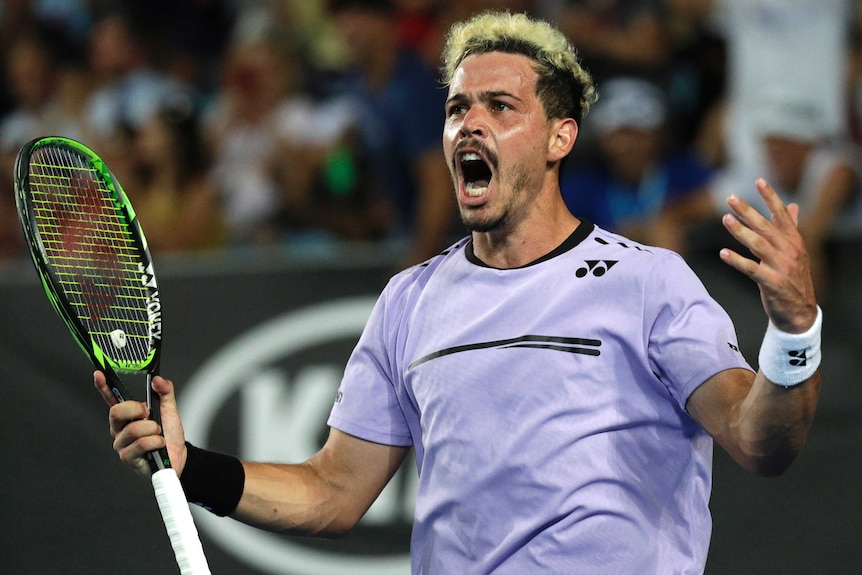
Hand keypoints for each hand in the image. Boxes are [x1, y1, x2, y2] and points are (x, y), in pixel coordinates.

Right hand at [95, 372, 187, 478]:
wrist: (178, 457)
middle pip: (116, 412)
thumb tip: (158, 380)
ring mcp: (121, 443)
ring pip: (133, 429)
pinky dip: (155, 442)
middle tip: (149, 413)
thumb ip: (165, 392)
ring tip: (158, 434)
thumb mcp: (169, 410)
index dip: (103, 386)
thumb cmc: (169, 435)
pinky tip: (158, 445)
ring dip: (152, 430)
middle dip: (136, 409)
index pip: (111, 399)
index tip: (99, 374)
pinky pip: (140, 444)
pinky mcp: (127, 457)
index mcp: (127, 415)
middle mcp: (120, 428)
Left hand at [719, 178, 817, 332]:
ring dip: (740, 231)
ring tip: (725, 219)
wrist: (799, 312)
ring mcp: (782, 267)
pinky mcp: (772, 283)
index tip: (759, 181)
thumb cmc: (792, 278)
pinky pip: (752, 269)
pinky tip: (723, 253)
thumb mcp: (795, 251)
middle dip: (748, 211)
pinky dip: (737, 261)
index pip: (781, 215)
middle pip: (766, 227)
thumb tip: (792, 206)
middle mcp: (789, 251)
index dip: (770, 198)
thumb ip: (790, 228)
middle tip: (730, 198)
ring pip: (758, 245)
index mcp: (794, 241)